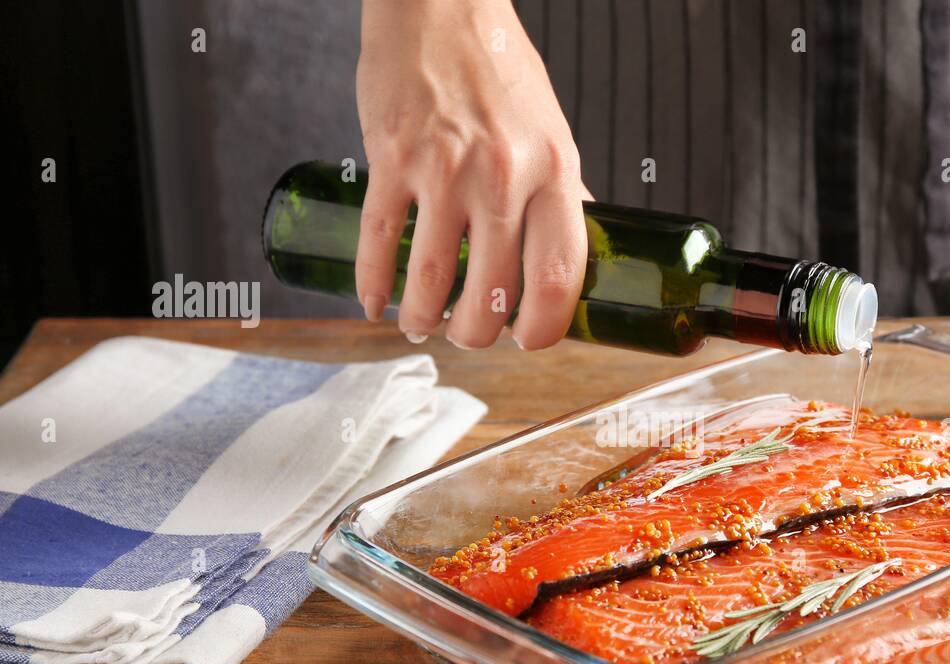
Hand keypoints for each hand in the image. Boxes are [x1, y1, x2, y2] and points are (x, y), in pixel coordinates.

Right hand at [355, 0, 588, 347]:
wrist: (441, 6)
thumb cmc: (500, 71)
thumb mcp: (554, 134)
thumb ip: (561, 197)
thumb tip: (572, 257)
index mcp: (553, 173)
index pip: (558, 277)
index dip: (543, 328)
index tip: (527, 339)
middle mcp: (502, 175)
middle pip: (491, 293)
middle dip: (475, 334)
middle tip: (467, 334)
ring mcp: (443, 168)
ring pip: (431, 280)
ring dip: (424, 319)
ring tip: (422, 325)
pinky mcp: (390, 157)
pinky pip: (379, 240)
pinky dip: (373, 285)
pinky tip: (376, 303)